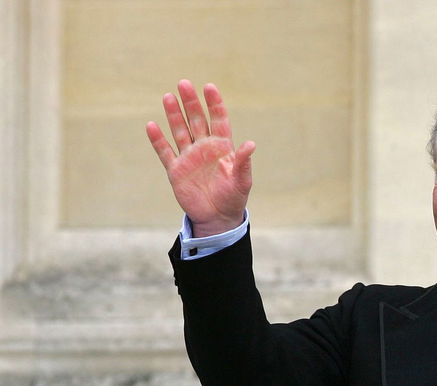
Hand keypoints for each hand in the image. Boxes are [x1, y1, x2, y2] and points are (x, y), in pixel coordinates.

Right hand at [146, 80, 254, 235]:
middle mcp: (204, 148)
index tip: (209, 87)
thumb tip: (251, 144)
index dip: (214, 104)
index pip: (219, 120)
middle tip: (184, 83)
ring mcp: (189, 157)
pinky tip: (152, 125)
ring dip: (174, 115)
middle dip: (191, 103)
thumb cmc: (233, 198)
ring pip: (180, 131)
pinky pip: (165, 151)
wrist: (217, 218)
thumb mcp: (242, 181)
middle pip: (196, 120)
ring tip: (169, 97)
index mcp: (223, 148)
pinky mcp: (175, 170)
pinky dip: (158, 140)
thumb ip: (244, 163)